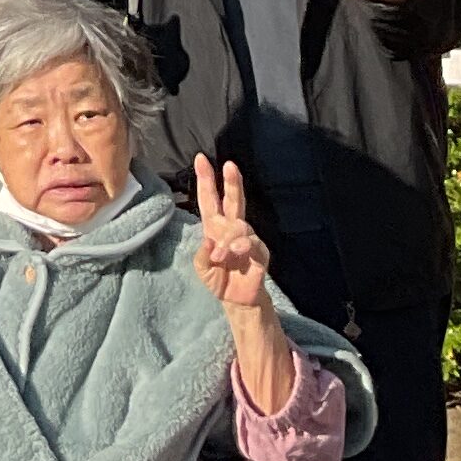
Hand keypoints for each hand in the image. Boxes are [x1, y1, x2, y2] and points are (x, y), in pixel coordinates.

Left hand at [189, 152, 273, 311]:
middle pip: (233, 200)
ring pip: (239, 225)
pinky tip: (236, 250)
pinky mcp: (260, 252)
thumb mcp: (202, 268)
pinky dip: (242, 244)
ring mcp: (247, 239)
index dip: (206, 180)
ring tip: (221, 256)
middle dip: (231, 182)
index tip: (200, 159)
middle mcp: (232, 229)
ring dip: (227, 239)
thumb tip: (211, 240)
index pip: (210, 199)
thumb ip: (202, 254)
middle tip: (229, 165)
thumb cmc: (218, 280)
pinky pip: (253, 241)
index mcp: (215, 228)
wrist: (236, 301)